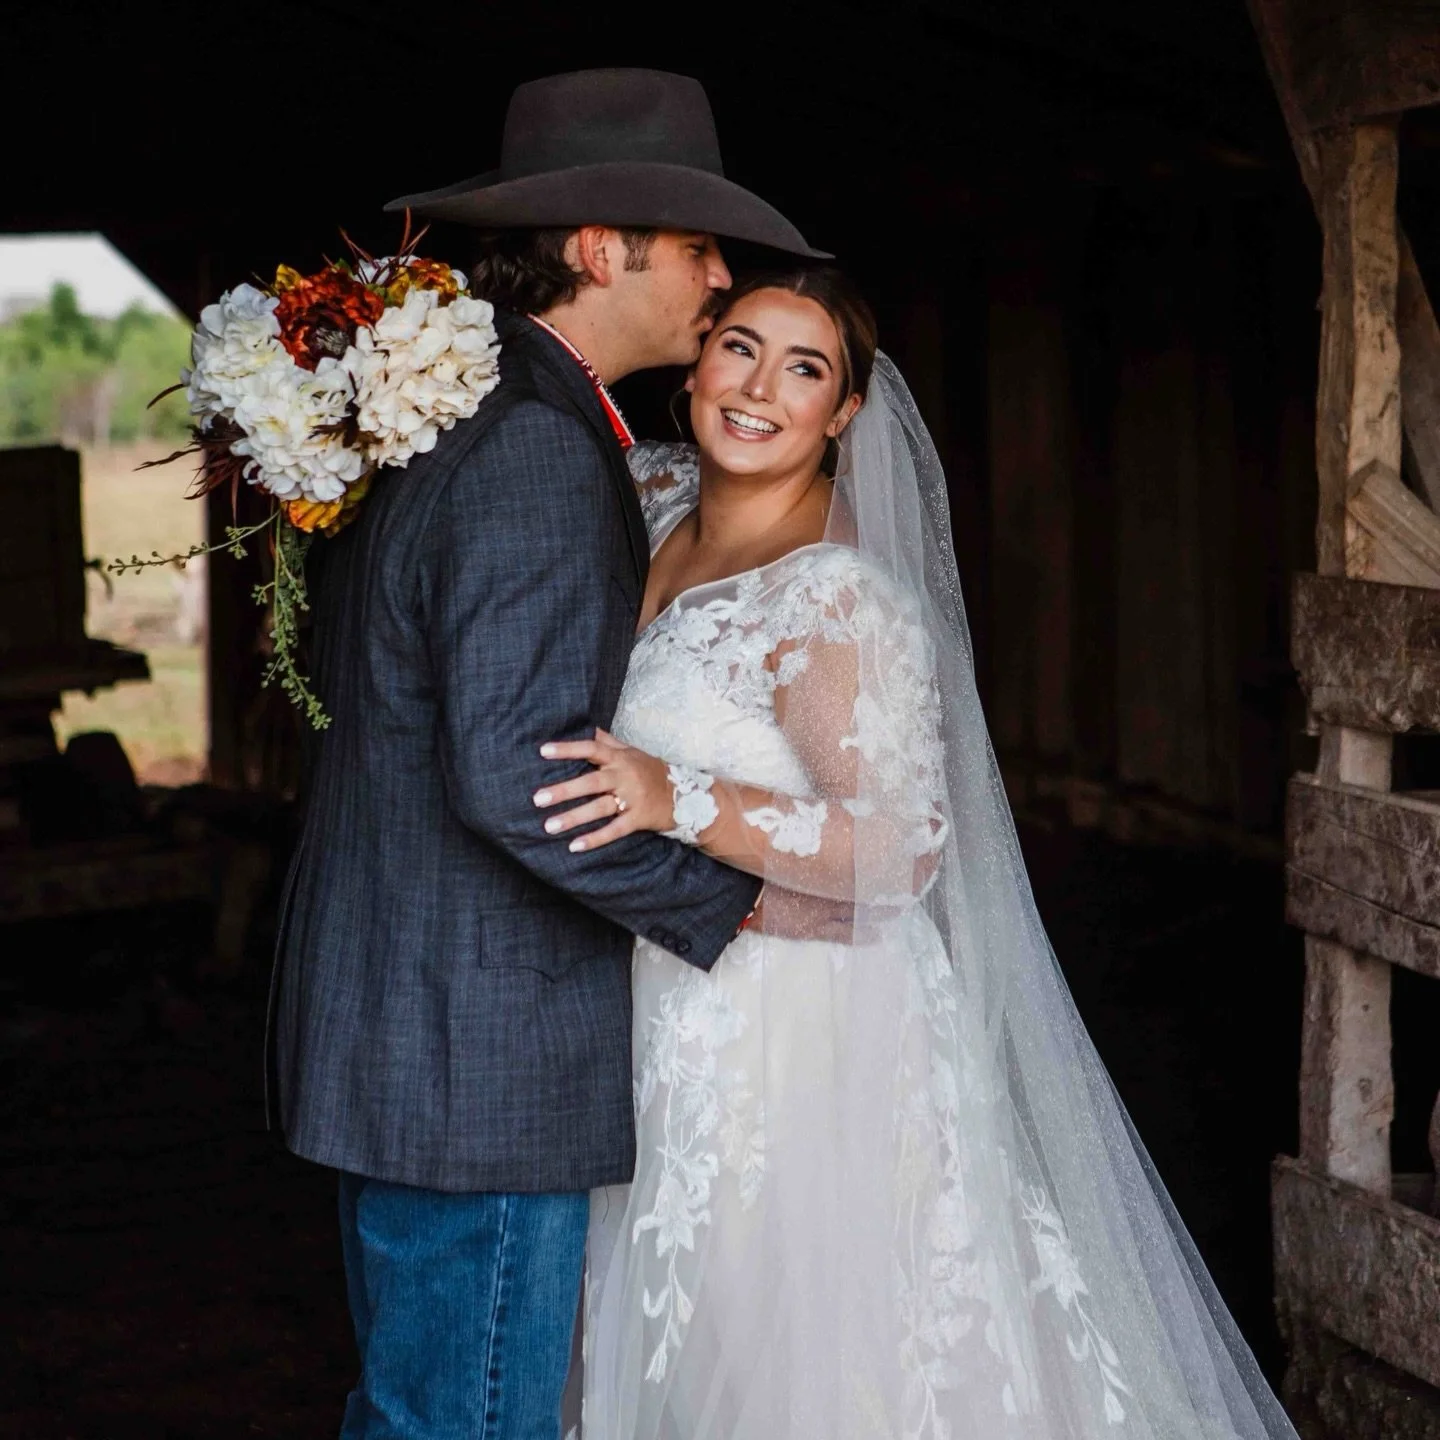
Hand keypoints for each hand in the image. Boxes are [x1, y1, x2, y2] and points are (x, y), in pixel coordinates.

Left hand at [534, 729, 673, 851]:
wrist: (686, 795)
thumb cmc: (652, 771)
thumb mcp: (632, 752)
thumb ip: (609, 742)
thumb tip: (588, 727)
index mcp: (621, 758)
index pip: (592, 749)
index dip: (568, 749)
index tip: (543, 751)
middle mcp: (625, 776)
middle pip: (591, 782)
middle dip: (564, 790)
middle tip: (538, 798)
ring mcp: (633, 799)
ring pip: (599, 808)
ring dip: (574, 818)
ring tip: (549, 826)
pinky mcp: (638, 819)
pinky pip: (614, 830)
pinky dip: (595, 838)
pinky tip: (574, 846)